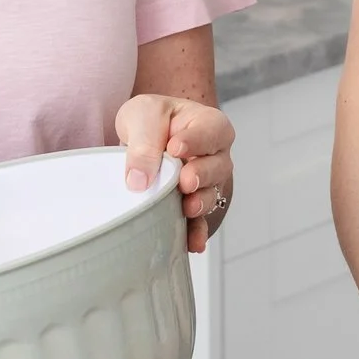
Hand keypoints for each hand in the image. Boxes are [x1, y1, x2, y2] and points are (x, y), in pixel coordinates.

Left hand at [114, 94, 233, 252]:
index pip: (211, 131)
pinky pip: (199, 222)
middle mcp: (215, 155)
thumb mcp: (143, 115)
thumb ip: (144, 143)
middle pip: (218, 167)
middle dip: (202, 175)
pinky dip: (194, 232)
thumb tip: (140, 180)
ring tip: (187, 208)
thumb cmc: (152, 118)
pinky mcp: (193, 204)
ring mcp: (207, 182)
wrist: (142, 134)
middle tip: (185, 181)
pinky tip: (190, 242)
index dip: (196, 141)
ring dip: (200, 203)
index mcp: (208, 124)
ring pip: (211, 194)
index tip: (174, 148)